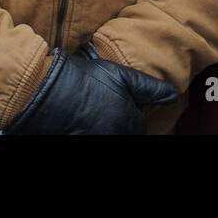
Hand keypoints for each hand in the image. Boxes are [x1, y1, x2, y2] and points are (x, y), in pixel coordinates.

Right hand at [7, 45, 177, 134]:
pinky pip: (92, 136)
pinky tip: (81, 123)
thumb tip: (173, 95)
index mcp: (128, 122)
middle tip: (103, 111)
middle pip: (125, 133)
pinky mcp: (76, 142)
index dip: (131, 116)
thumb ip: (149, 87)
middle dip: (119, 125)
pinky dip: (90, 131)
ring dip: (106, 127)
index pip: (139, 128)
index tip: (119, 106)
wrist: (43, 88)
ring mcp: (95, 140)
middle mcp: (114, 136)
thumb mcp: (119, 75)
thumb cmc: (82, 79)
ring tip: (93, 117)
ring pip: (110, 135)